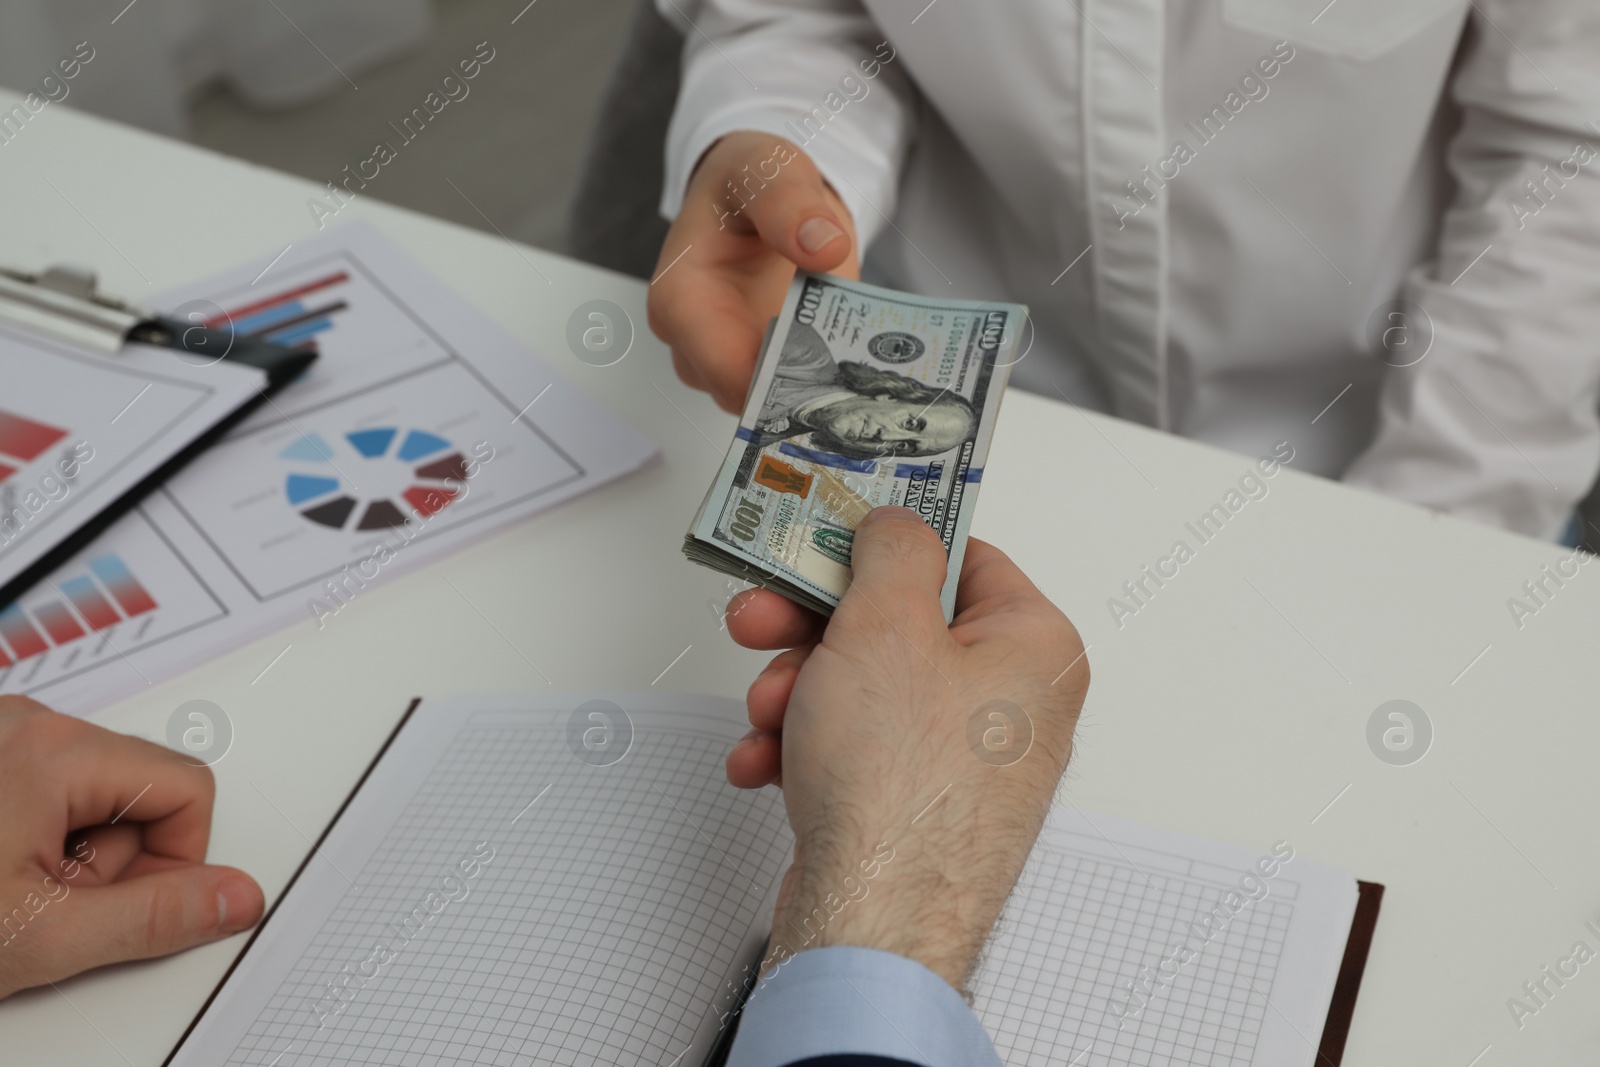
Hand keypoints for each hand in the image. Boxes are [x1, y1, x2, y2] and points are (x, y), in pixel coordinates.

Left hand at [0, 697, 263, 998]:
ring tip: (12, 889)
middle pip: (144, 789)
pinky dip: (35, 835)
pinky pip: (50, 788)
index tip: (118, 900)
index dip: (174, 858)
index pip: (190, 790)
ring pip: (96, 792)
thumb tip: (236, 898)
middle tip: (48, 901)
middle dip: (112, 858)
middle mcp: (29, 724)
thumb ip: (153, 918)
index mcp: (56, 748)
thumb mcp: (41, 935)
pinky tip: (0, 871)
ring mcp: (2, 735)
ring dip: (71, 850)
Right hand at [647, 131, 859, 412]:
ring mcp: (725, 362)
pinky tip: (846, 356)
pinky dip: (818, 380)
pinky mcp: (759, 367)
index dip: (780, 381)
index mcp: (680, 301)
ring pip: (770, 404)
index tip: (832, 364)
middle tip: (851, 362)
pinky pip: (787, 392)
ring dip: (812, 386)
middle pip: (749, 399)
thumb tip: (824, 246)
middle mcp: (694, 344)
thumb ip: (790, 204)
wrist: (758, 191)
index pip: (724, 373)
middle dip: (800, 387)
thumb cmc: (748, 180)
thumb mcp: (769, 170)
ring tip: (849, 354)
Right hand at [723, 508, 1088, 991]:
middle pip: (899, 625)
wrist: (873, 923)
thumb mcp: (886, 627)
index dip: (885, 546)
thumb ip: (891, 553)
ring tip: (771, 710)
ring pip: (865, 688)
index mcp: (1034, 647)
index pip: (963, 557)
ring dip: (800, 691)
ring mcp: (965, 761)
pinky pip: (856, 748)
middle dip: (816, 628)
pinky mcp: (917, 805)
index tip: (833, 538)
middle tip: (768, 618)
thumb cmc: (905, 797)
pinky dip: (805, 746)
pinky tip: (772, 760)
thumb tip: (895, 526)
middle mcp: (1013, 704)